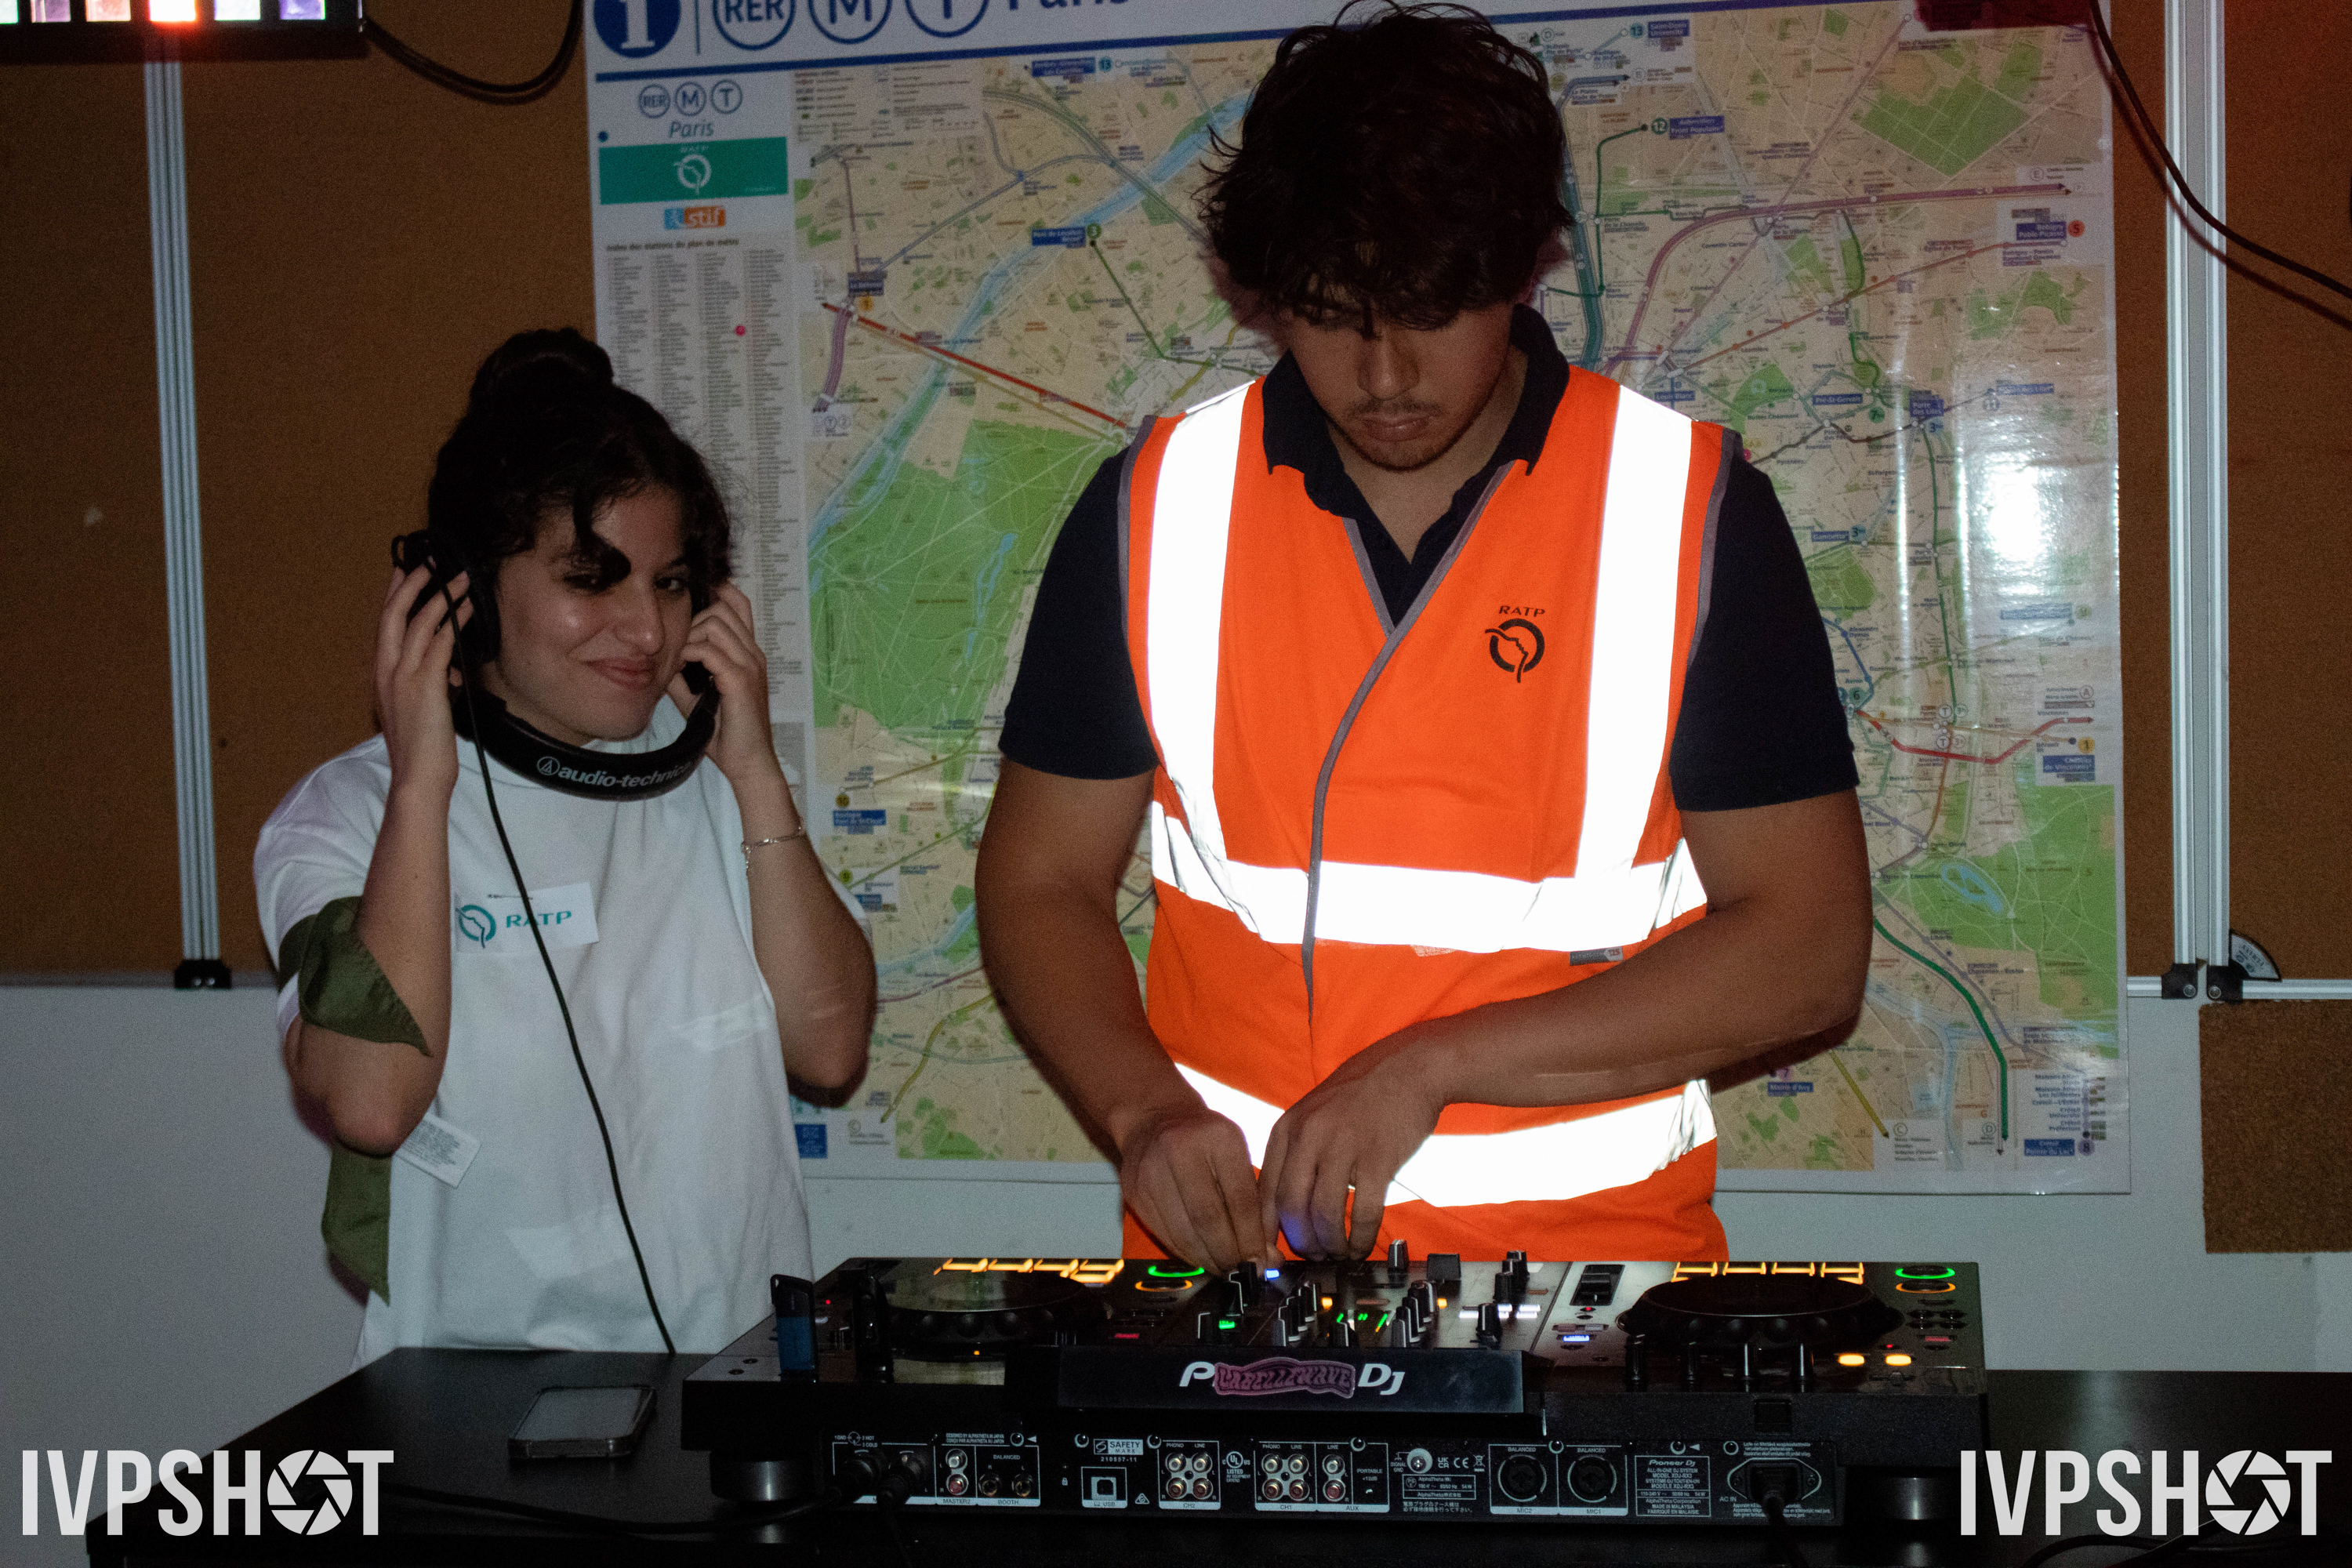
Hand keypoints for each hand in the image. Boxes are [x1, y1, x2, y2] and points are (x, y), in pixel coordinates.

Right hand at [376, 563, 469, 796]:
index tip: (403, 572)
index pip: (384, 626)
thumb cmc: (423, 750)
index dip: (393, 596)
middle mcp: (387, 672)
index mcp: (382, 677)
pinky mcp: (426, 685)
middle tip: (428, 563)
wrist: (418, 776)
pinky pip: (440, 642)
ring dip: (441, 596)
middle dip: (412, 584)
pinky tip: (468, 608)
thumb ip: (429, 686)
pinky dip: (454, 620)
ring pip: (419, 622)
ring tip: (458, 578)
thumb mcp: (421, 710)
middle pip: (394, 615)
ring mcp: (404, 677)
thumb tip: (447, 673)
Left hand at [670, 583, 782, 788]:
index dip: (719, 592)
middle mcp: (753, 653)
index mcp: (749, 654)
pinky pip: (710, 651)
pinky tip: (680, 668)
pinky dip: (690, 654)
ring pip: (716, 624)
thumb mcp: (698, 697)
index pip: (740, 605)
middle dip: (694, 619)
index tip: (692, 601)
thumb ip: (682, 676)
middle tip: (678, 644)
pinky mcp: (740, 680)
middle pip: (724, 608)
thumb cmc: (726, 733)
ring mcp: (750, 665)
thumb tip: (658, 660)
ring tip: (679, 658)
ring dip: (691, 636)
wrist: (748, 762)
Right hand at [1111, 1095, 1268, 1272]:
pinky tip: (1200, 1258)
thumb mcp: (1235, 1155)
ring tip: (1224, 1269)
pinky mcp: (1135, 1191)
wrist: (1155, 1117)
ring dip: (1207, 1259)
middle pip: (1207, 1217)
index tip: (1261, 1262)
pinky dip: (1186, 1253)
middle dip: (1229, 1253)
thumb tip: (1267, 1258)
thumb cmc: (1205, 1140)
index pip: (1239, 1197)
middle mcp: (1181, 1149)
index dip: (1251, 1236)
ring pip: (1183, 1230)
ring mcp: (1152, 1170)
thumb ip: (1253, 1203)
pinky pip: (1163, 1233)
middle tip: (1242, 1272)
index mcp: (1218, 1138)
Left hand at [1259, 1029, 1448, 1258]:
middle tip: (1313, 1256)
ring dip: (1331, 1245)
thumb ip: (1295, 1153)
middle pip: (1291, 1207)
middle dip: (1301, 1242)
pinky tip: (1363, 1245)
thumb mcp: (1313, 1114)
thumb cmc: (1361, 1095)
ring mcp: (1343, 1146)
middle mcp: (1309, 1136)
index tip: (1275, 1250)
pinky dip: (1361, 1238)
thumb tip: (1283, 1208)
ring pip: (1324, 1214)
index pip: (1264, 1191)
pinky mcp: (1378, 1158)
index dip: (1268, 1230)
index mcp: (1287, 1128)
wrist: (1409, 1068)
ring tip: (1339, 1253)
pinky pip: (1363, 1212)